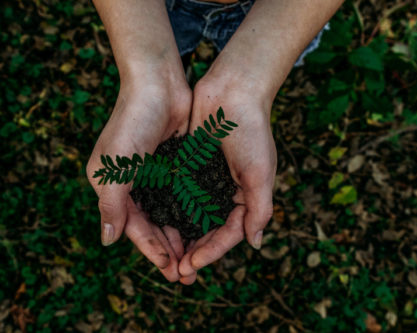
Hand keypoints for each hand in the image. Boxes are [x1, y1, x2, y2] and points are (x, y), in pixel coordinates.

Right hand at [86, 77, 191, 281]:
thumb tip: (107, 241)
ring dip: (181, 236)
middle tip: (186, 274)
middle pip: (152, 225)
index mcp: (113, 186)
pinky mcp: (173, 165)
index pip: (133, 227)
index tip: (169, 270)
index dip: (151, 250)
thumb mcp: (115, 166)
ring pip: (169, 215)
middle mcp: (132, 184)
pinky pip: (182, 197)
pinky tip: (203, 229)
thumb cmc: (132, 122)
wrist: (158, 84)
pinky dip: (190, 214)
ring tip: (196, 259)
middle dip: (168, 250)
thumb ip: (111, 205)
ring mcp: (154, 175)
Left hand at [178, 73, 276, 284]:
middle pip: (207, 230)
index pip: (228, 234)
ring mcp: (205, 180)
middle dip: (193, 251)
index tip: (192, 265)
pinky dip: (169, 210)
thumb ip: (259, 209)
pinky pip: (178, 194)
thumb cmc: (251, 131)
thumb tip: (255, 244)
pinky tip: (156, 223)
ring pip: (190, 216)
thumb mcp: (260, 172)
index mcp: (245, 197)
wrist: (232, 91)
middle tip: (176, 272)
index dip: (211, 252)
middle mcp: (224, 192)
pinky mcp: (189, 166)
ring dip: (179, 236)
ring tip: (164, 256)